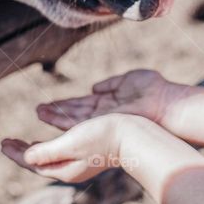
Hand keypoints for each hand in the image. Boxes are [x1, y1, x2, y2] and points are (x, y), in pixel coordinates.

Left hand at [1, 114, 133, 182]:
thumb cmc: (102, 138)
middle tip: (6, 142)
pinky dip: (49, 145)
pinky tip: (50, 139)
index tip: (2, 143)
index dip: (16, 154)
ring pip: (50, 157)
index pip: (33, 164)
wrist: (134, 136)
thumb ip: (47, 152)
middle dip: (22, 152)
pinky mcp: (89, 153)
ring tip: (23, 143)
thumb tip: (25, 159)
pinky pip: (61, 150)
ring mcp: (80, 162)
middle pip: (40, 162)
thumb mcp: (71, 144)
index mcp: (65, 169)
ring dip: (34, 148)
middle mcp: (71, 169)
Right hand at [37, 69, 185, 130]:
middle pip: (74, 114)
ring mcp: (101, 120)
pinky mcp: (101, 123)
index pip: (82, 105)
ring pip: (72, 119)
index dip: (66, 104)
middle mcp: (102, 114)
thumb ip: (111, 84)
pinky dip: (62, 119)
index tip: (52, 104)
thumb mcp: (128, 80)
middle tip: (38, 110)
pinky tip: (50, 116)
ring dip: (55, 116)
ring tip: (39, 112)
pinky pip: (77, 122)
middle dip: (56, 112)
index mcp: (108, 103)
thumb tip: (94, 87)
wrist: (164, 103)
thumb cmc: (152, 90)